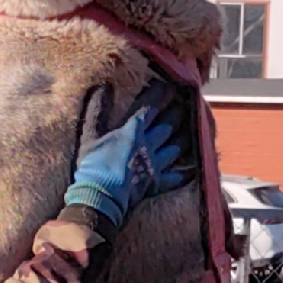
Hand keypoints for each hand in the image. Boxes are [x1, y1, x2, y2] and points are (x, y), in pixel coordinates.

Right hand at [63, 78, 193, 230]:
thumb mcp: (90, 134)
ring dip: (183, 138)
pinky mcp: (156, 183)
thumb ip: (97, 109)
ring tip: (192, 130)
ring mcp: (154, 165)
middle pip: (167, 126)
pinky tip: (191, 170)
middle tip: (187, 104)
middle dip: (177, 114)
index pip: (150, 108)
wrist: (101, 197)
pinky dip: (183, 173)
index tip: (170, 85)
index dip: (160, 95)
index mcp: (132, 131)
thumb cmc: (93, 165)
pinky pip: (174, 177)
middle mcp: (147, 145)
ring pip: (175, 148)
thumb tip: (103, 86)